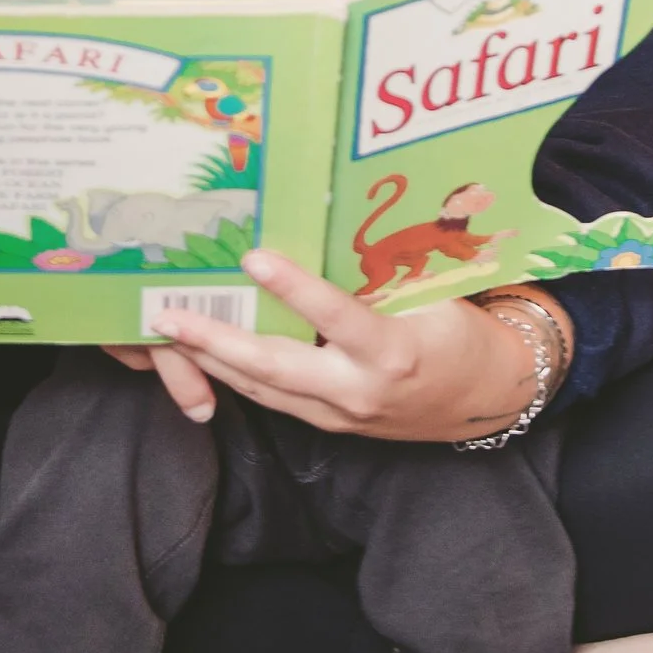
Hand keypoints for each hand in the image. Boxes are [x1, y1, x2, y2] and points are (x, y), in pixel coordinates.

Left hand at [121, 249, 560, 441]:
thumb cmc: (459, 334)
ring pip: (263, 389)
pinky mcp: (329, 425)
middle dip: (215, 342)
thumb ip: (379, 276)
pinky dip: (235, 374)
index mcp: (391, 353)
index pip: (335, 318)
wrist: (485, 400)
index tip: (253, 257)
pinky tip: (202, 352)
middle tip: (168, 316)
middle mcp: (358, 391)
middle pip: (276, 368)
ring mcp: (340, 415)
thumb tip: (322, 227)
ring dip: (211, 360)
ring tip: (167, 330)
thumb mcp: (432, 296)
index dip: (294, 288)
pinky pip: (274, 399)